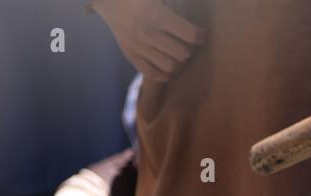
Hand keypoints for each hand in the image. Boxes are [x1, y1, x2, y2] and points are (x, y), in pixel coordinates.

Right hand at [91, 0, 206, 82]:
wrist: (109, 1)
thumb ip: (177, 5)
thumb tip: (192, 6)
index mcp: (157, 15)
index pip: (190, 35)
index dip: (200, 35)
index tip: (201, 34)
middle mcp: (148, 34)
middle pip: (183, 54)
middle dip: (189, 49)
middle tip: (187, 43)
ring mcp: (138, 47)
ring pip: (170, 67)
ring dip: (177, 62)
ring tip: (176, 53)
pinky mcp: (130, 55)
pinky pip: (152, 74)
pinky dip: (163, 73)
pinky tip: (166, 64)